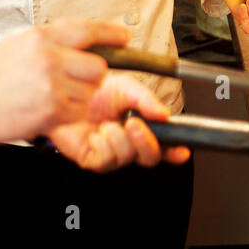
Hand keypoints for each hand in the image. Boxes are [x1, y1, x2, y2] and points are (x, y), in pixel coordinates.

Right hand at [0, 19, 126, 144]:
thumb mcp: (18, 44)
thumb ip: (50, 41)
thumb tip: (84, 38)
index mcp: (40, 37)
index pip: (87, 30)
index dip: (111, 33)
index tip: (125, 36)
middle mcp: (48, 58)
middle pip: (98, 66)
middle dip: (91, 76)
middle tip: (73, 82)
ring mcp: (51, 85)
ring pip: (91, 92)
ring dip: (80, 97)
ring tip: (53, 97)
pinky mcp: (52, 110)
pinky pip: (80, 111)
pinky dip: (71, 114)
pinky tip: (49, 110)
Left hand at [48, 73, 190, 171]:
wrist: (65, 92)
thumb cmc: (96, 91)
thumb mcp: (127, 88)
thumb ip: (147, 100)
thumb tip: (164, 114)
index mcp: (142, 129)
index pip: (164, 146)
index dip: (175, 151)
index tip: (182, 150)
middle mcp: (129, 145)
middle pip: (150, 157)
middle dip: (145, 141)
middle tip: (135, 123)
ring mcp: (111, 154)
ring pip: (127, 157)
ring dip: (118, 138)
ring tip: (107, 123)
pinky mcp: (92, 159)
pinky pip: (105, 160)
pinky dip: (102, 144)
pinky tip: (97, 132)